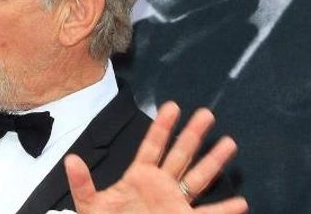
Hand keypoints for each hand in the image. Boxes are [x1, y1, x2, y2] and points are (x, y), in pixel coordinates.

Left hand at [64, 102, 247, 213]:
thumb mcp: (91, 206)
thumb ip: (82, 184)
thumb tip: (70, 160)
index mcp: (139, 177)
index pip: (152, 146)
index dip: (162, 126)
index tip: (173, 106)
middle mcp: (160, 186)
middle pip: (180, 155)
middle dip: (193, 135)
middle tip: (206, 114)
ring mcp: (174, 203)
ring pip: (197, 179)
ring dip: (213, 162)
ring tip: (229, 143)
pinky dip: (224, 210)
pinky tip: (240, 202)